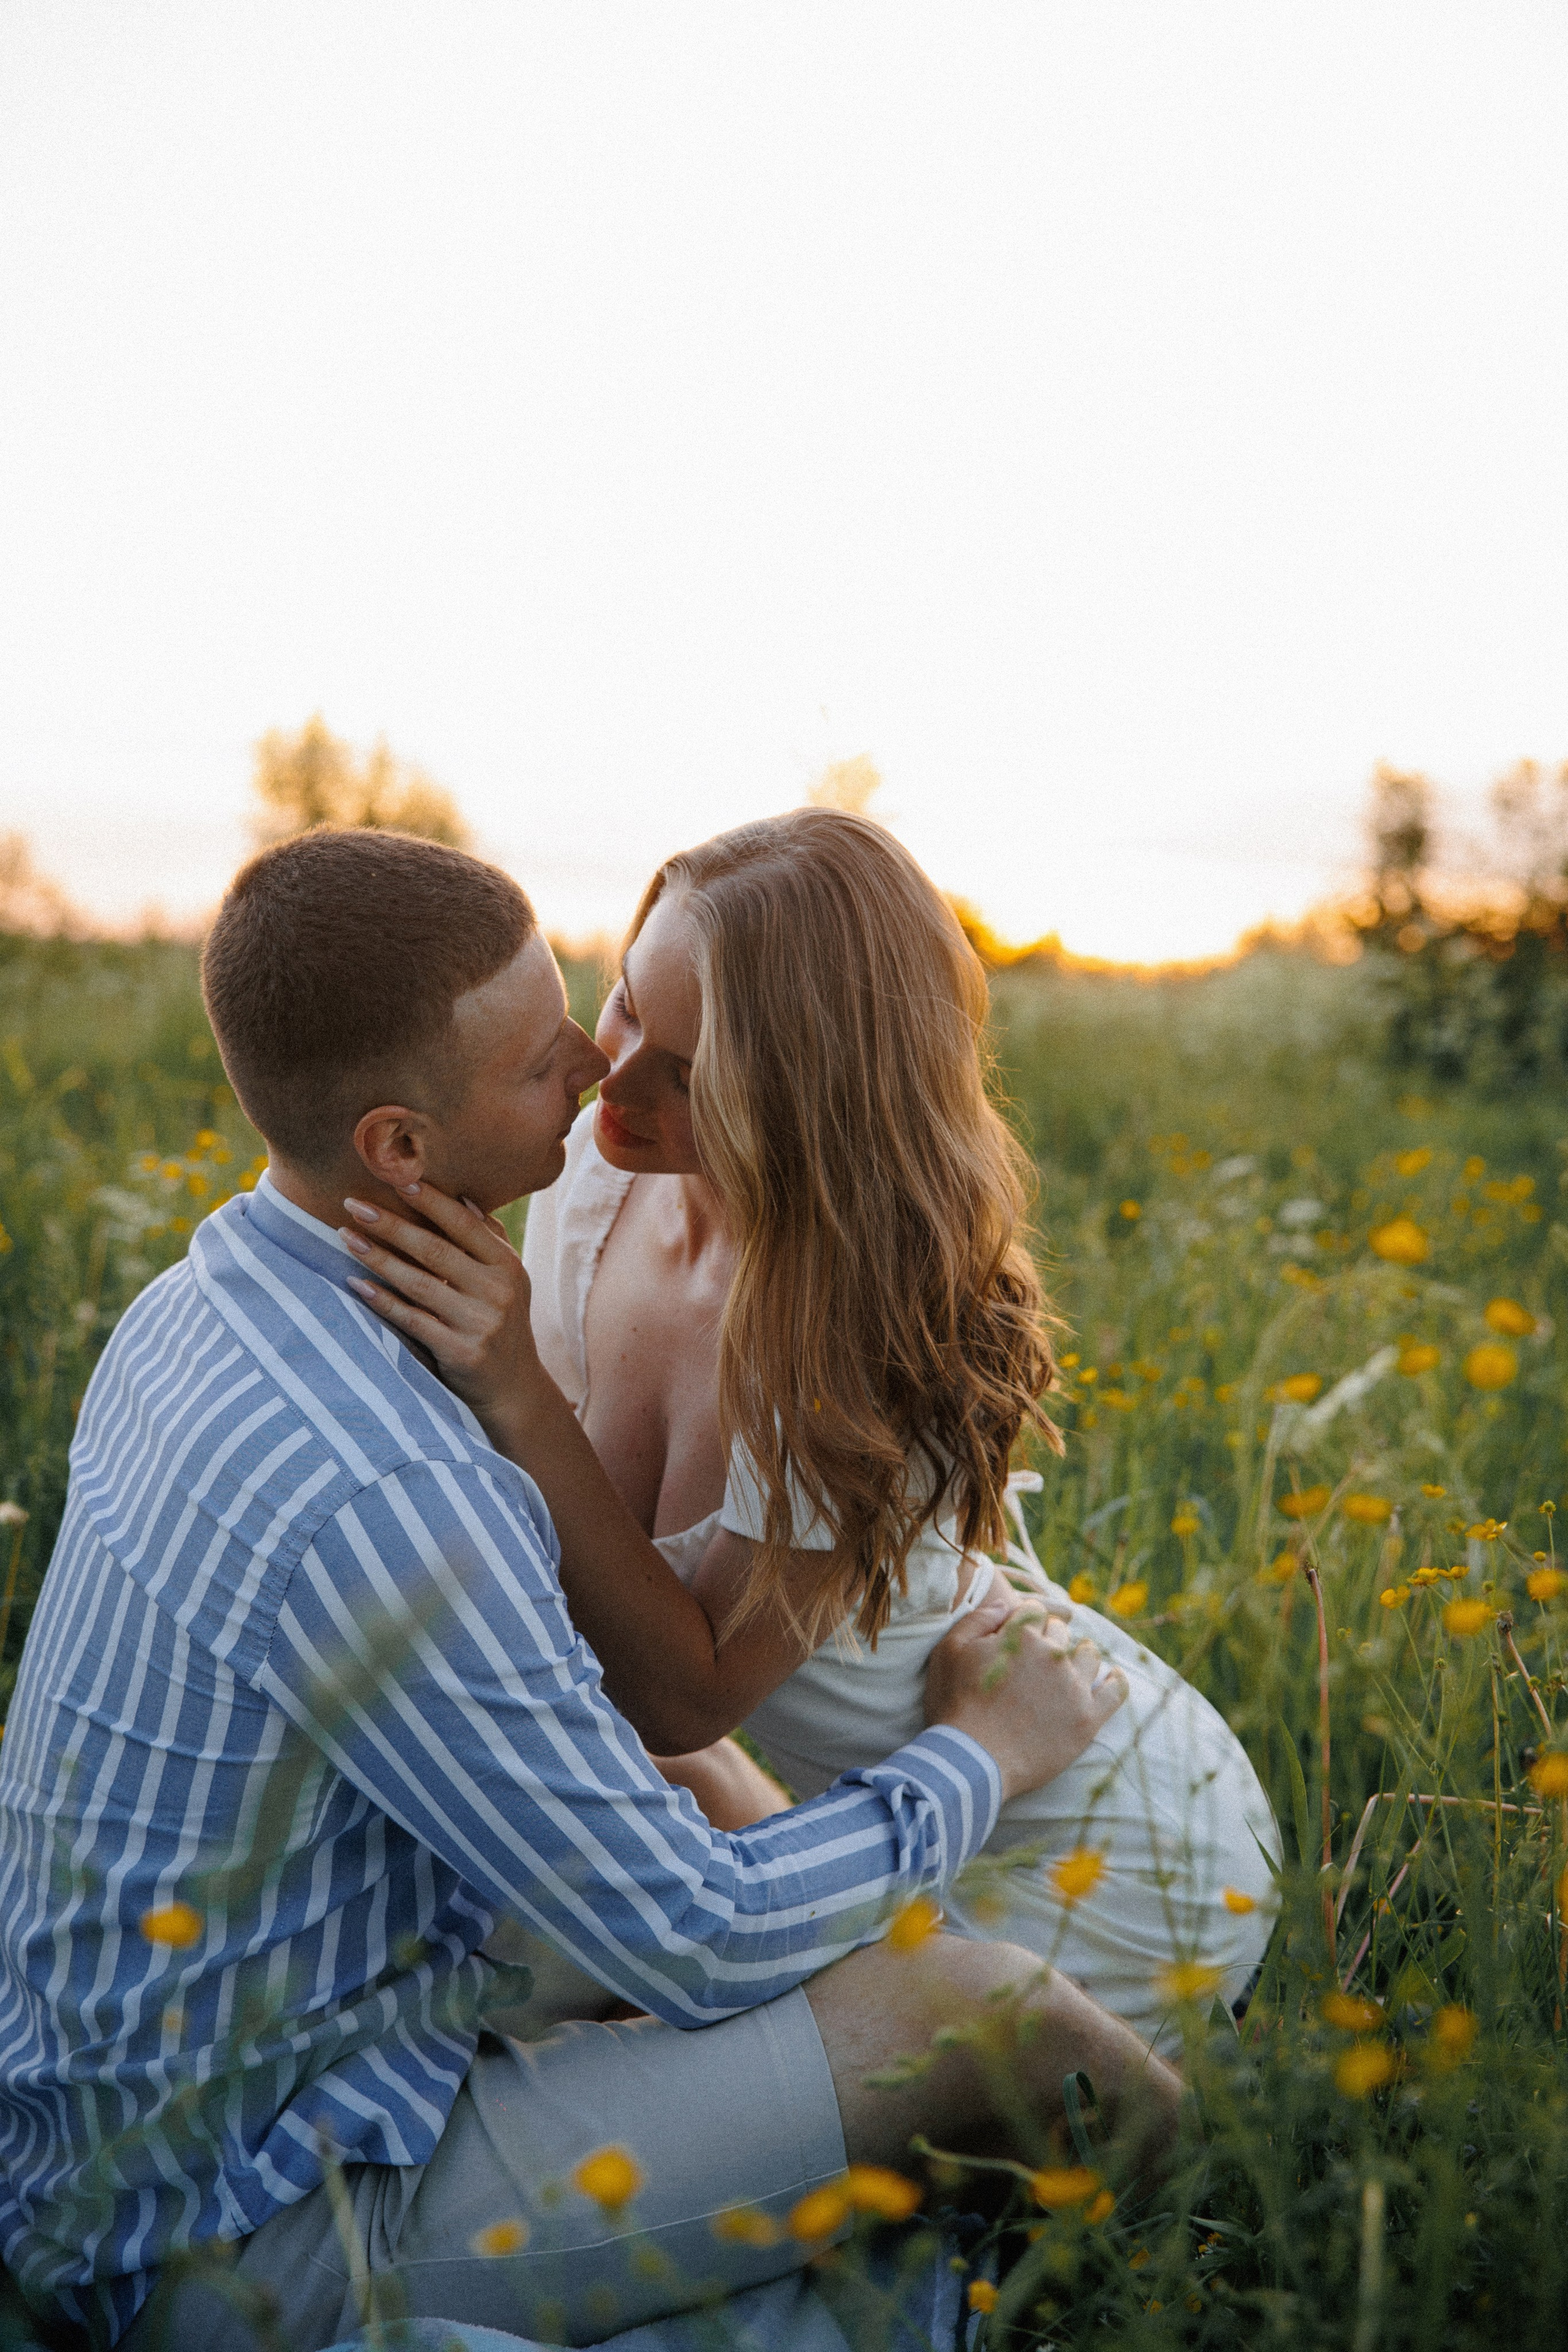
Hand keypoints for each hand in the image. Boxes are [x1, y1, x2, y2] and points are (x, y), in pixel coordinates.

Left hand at [338, 1182, 547, 1440]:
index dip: (431, 1201)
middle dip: (391, 1224)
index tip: (396, 1179)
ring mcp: (480, 1323)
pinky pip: (412, 1320)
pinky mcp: (460, 1352)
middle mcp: (498, 1291)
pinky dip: (382, 1301)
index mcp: (508, 1266)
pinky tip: (356, 1284)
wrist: (513, 1387)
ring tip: (346, 1236)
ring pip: (419, 1283)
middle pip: (435, 1250)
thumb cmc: (501, 1323)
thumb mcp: (508, 1280)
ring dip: (378, 1258)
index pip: (465, 1224)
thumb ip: (490, 1240)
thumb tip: (465, 1197)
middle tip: (352, 1202)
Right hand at [924, 1584, 1126, 1805]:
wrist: (972, 1760)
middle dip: (1047, 1639)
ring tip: (1069, 1668)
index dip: (1024, 1622)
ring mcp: (1073, 1686)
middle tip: (1034, 1661)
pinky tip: (1112, 1678)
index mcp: (1020, 1635)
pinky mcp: (1087, 1718)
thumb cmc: (955, 1707)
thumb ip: (978, 1619)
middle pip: (1060, 1632)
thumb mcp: (949, 1651)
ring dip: (1079, 1655)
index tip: (1018, 1637)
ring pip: (1089, 1655)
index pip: (1034, 1611)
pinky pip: (1115, 1691)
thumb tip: (1006, 1605)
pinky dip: (1115, 1681)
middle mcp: (1052, 1654)